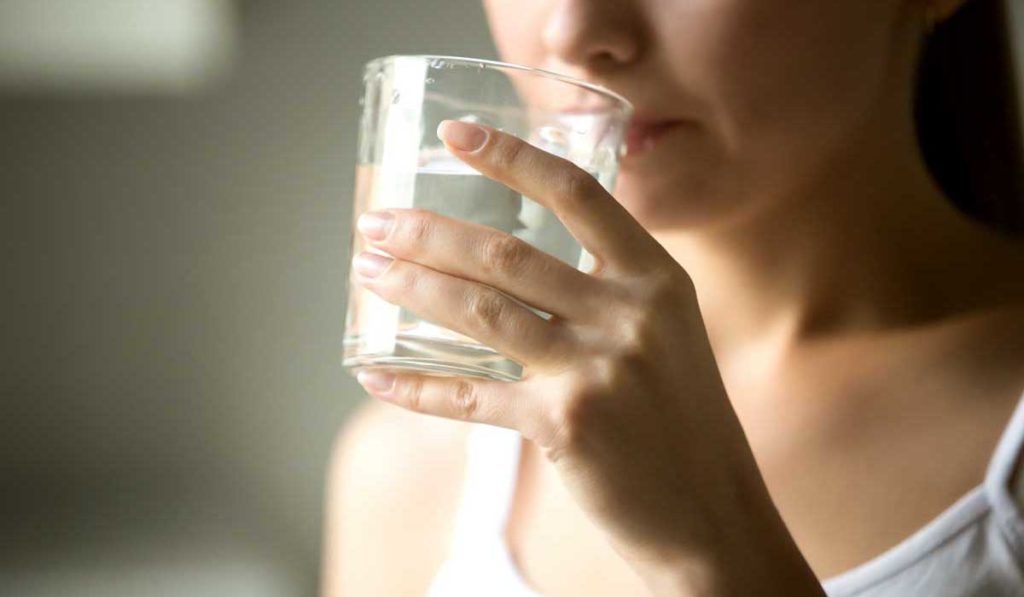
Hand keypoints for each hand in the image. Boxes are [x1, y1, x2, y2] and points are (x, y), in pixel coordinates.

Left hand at [350, 120, 822, 595]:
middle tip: (377, 223)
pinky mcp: (565, 426)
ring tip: (368, 271)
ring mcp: (597, 370)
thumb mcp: (668, 333)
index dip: (511, 155)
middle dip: (429, 231)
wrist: (713, 513)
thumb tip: (515, 261)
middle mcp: (630, 314)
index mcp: (657, 278)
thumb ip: (608, 289)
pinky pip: (471, 397)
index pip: (576, 193)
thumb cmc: (680, 417)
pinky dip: (416, 386)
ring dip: (413, 287)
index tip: (455, 134)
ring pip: (482, 311)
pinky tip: (374, 374)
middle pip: (508, 253)